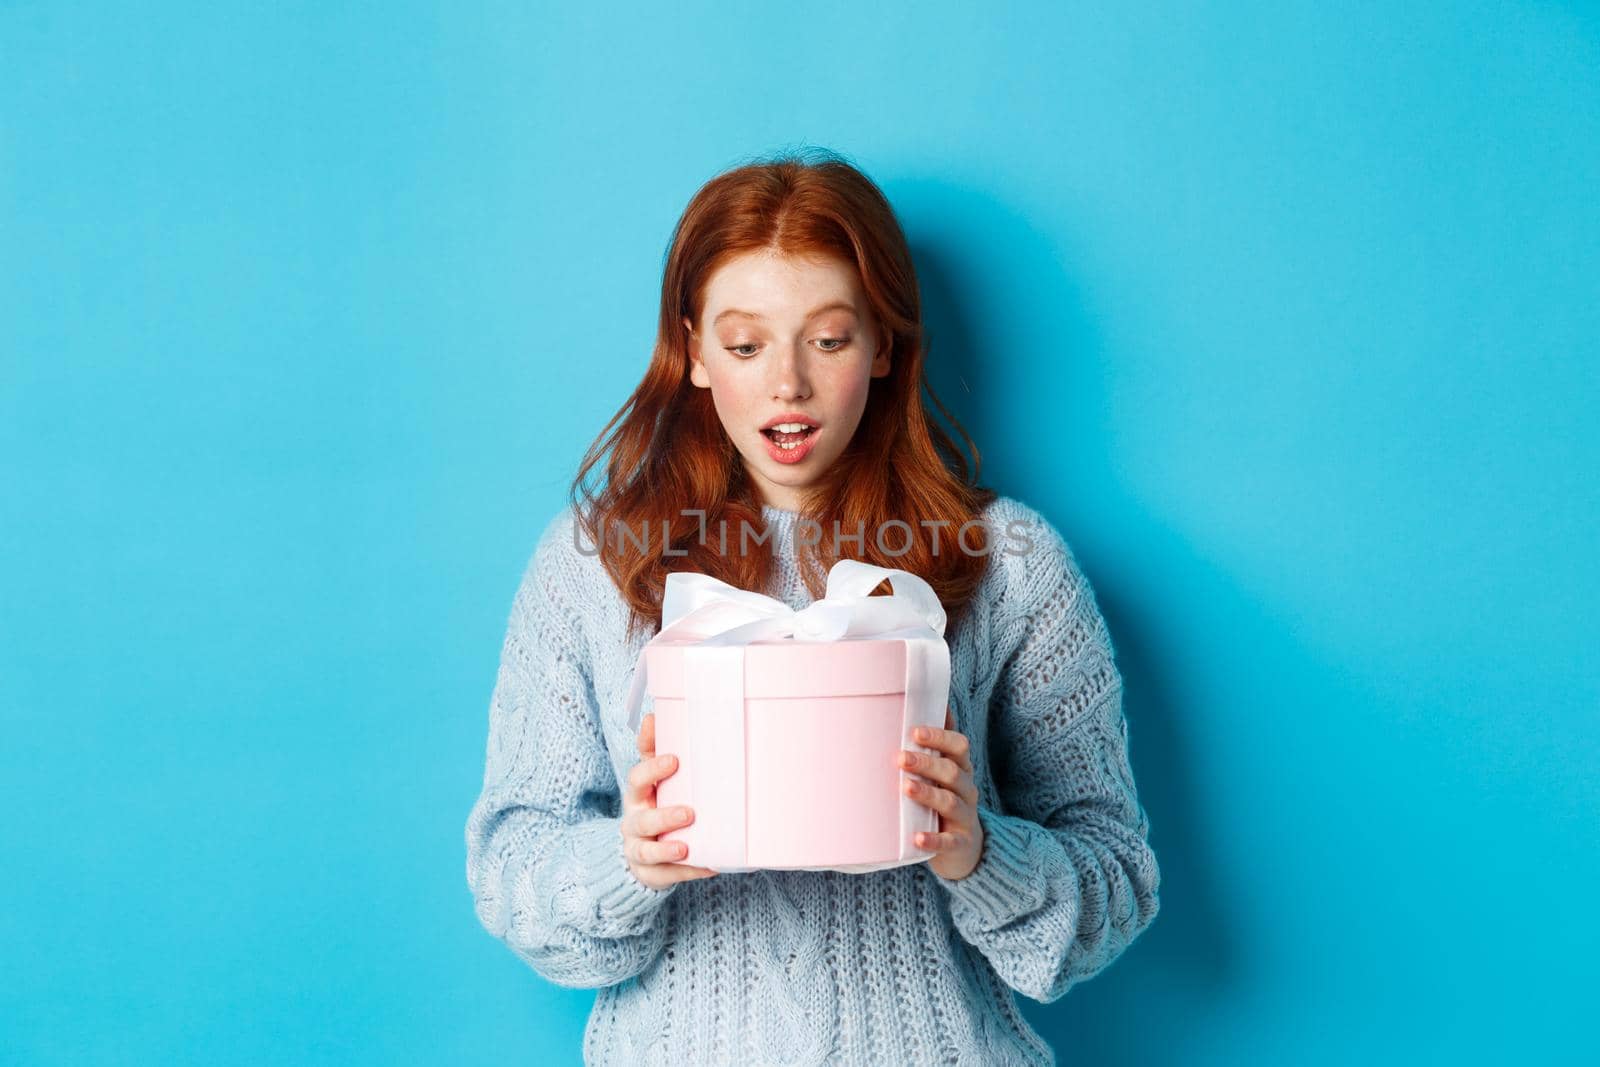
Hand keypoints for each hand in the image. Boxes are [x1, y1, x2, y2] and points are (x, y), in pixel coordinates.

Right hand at [621, 712, 717, 888]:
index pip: (637, 779)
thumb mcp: (653, 778)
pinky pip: (668, 874)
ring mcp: (639, 850)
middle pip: (643, 819)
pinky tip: (711, 865)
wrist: (639, 851)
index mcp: (638, 795)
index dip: (653, 769)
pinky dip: (689, 871)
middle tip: (689, 811)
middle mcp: (634, 822)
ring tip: (686, 845)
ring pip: (648, 851)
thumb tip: (654, 714)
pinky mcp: (651, 873)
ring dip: (668, 848)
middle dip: (664, 815)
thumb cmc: (654, 803)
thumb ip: (654, 750)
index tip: (674, 760)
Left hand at [900, 704, 984, 880]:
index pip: (959, 746)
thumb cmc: (944, 800)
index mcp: (961, 768)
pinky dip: (933, 839)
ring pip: (950, 802)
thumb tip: (922, 701)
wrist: (965, 849)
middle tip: (900, 757)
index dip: (939, 737)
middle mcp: (966, 789)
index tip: (914, 731)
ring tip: (906, 788)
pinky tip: (917, 837)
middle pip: (952, 772)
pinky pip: (949, 841)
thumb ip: (934, 745)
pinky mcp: (959, 844)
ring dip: (928, 794)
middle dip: (927, 763)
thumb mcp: (942, 772)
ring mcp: (965, 818)